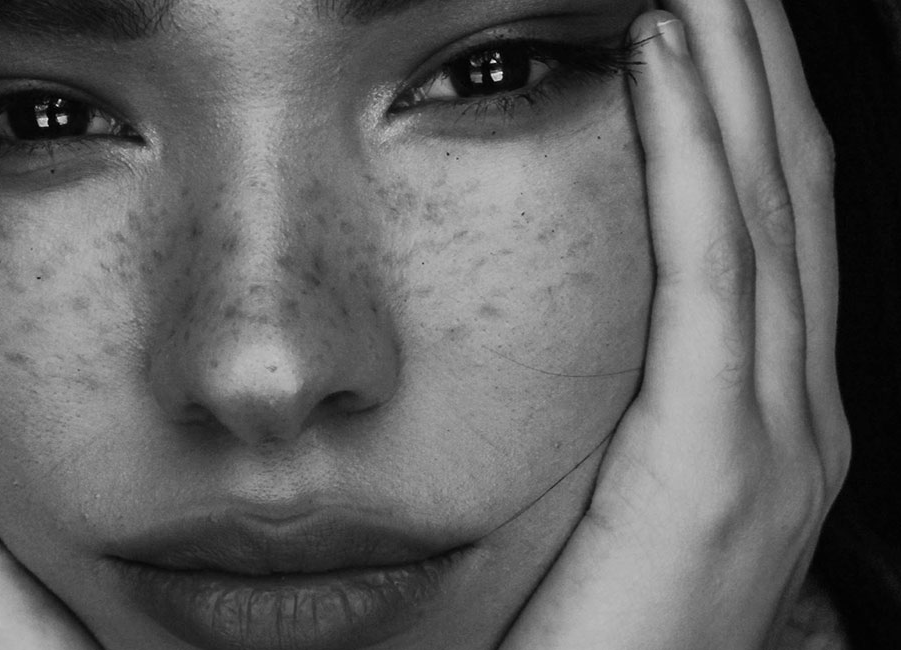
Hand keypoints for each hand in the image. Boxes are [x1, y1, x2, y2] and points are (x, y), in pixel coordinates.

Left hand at [500, 1, 848, 647]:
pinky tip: (664, 60)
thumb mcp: (627, 494)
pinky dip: (693, 152)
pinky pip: (709, 269)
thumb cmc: (599, 629)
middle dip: (762, 65)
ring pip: (766, 206)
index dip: (758, 113)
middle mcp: (798, 416)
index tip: (720, 23)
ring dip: (734, 74)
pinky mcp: (714, 458)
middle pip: (791, 194)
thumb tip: (596, 313)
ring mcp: (773, 438)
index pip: (778, 228)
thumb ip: (635, 404)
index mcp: (774, 422)